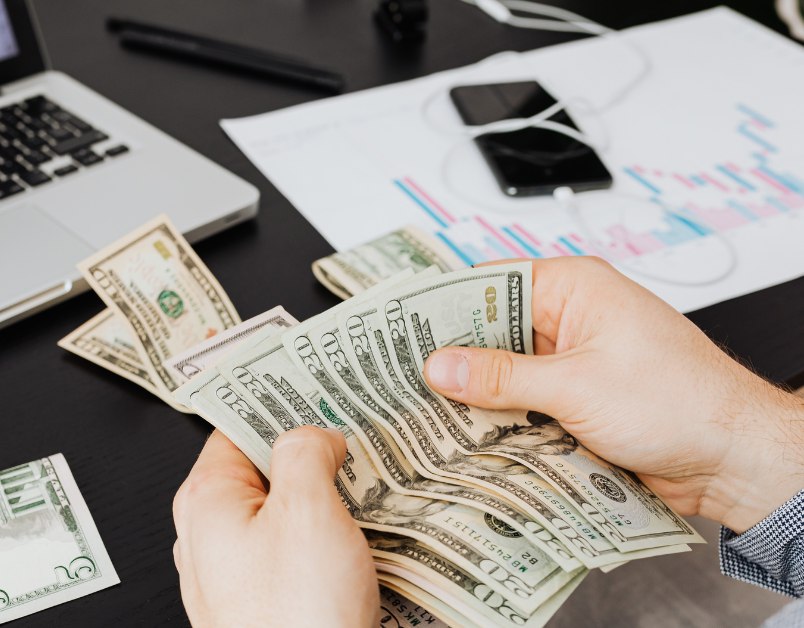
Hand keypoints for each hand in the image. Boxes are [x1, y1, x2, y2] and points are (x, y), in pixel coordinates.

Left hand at [172, 427, 376, 627]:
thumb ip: (305, 455)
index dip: (278, 412)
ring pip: (274, 519)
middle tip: (348, 452)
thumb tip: (312, 436)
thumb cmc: (293, 616)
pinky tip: (346, 550)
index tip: (314, 399)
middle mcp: (204, 538)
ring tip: (358, 501)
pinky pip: (283, 557)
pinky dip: (313, 547)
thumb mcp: (307, 511)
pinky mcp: (253, 603)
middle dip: (303, 461)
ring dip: (314, 507)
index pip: (235, 430)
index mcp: (205, 501)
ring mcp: (227, 575)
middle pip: (257, 475)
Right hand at [422, 257, 803, 532]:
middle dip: (453, 359)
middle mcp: (571, 319)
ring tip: (428, 413)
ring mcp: (572, 362)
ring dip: (477, 397)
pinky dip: (500, 420)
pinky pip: (522, 405)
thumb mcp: (578, 385)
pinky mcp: (576, 401)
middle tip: (403, 380)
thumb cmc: (684, 402)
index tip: (397, 329)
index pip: (488, 284)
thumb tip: (442, 365)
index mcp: (574, 288)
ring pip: (503, 373)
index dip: (441, 306)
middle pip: (491, 332)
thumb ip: (502, 377)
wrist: (735, 458)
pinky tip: (471, 436)